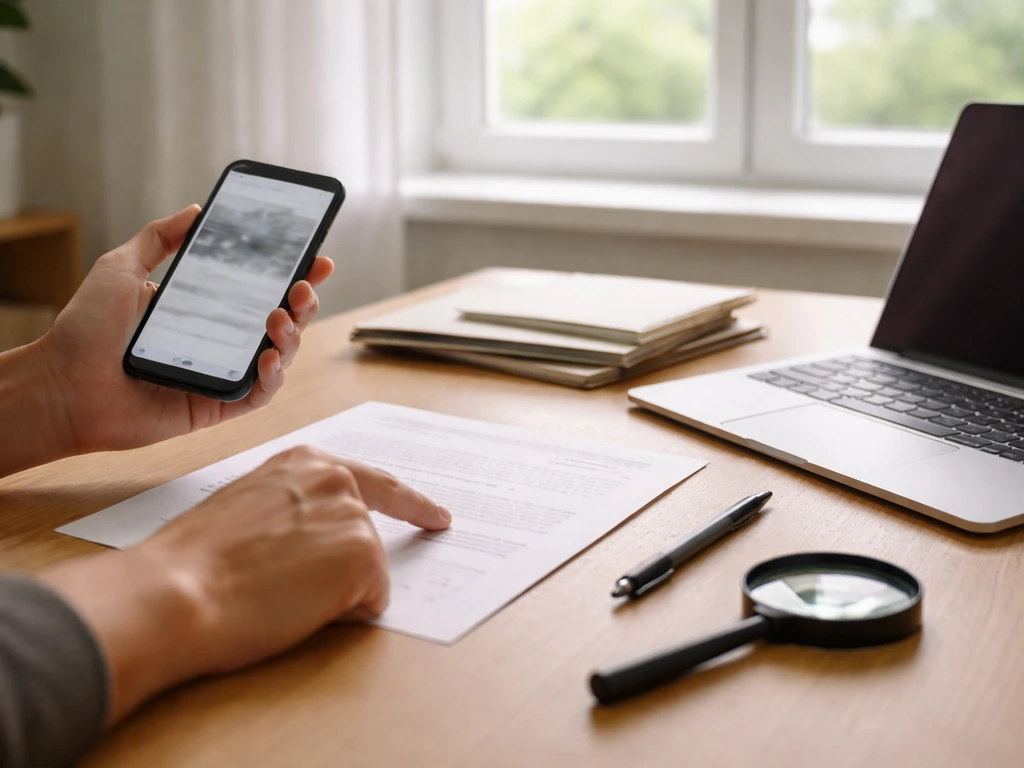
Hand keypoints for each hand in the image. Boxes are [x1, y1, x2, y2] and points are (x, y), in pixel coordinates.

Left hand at [38, 205, 334, 453]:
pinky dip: (273, 378)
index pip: (261, 288)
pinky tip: (269, 358)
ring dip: (293, 335)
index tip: (315, 256)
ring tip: (281, 317)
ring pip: (280, 356)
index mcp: (206, 308)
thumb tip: (195, 210)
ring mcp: (222, 373)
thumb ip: (158, 237)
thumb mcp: (121, 268)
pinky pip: (260, 395)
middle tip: (303, 285)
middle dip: (304, 301)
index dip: (294, 273)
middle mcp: (221, 340)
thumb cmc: (85, 330)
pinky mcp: (218, 406)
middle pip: (283, 320)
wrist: (62, 384)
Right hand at [38, 445, 452, 722]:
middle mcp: (336, 479)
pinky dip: (342, 615)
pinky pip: (370, 601)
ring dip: (332, 592)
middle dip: (345, 566)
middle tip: (302, 583)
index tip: (437, 516)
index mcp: (304, 462)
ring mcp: (354, 516)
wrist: (176, 592)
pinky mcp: (364, 556)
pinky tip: (296, 609)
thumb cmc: (195, 563)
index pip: (372, 482)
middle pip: (365, 536)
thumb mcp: (248, 510)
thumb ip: (293, 512)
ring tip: (275, 594)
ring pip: (364, 572)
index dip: (409, 505)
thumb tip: (315, 545)